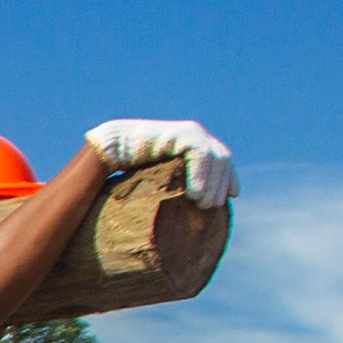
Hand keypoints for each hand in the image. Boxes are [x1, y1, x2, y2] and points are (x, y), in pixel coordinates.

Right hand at [84, 119, 236, 207]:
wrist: (112, 148)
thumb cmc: (130, 168)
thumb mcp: (162, 179)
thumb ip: (179, 186)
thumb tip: (191, 210)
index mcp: (195, 143)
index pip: (222, 160)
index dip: (228, 178)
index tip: (231, 196)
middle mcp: (196, 135)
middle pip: (223, 160)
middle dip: (219, 185)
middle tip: (209, 207)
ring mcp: (190, 132)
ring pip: (215, 158)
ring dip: (212, 184)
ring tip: (203, 204)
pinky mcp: (181, 133)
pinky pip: (200, 154)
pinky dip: (200, 175)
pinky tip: (194, 193)